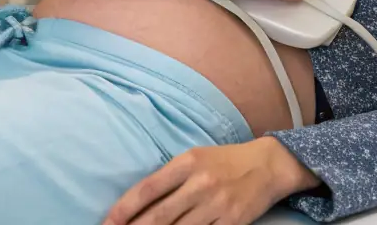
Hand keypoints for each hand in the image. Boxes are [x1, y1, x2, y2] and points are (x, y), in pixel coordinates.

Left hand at [103, 138, 319, 224]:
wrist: (267, 165)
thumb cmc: (225, 161)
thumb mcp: (195, 158)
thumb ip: (170, 177)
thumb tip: (140, 203)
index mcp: (187, 163)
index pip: (147, 189)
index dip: (124, 208)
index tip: (108, 222)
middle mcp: (200, 183)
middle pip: (159, 215)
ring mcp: (217, 205)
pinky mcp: (233, 222)